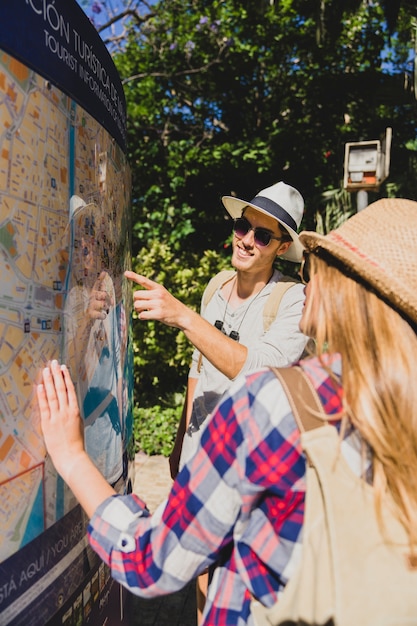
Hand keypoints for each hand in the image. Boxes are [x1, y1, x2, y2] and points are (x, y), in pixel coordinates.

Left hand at [37, 360, 85, 481]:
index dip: (66, 378)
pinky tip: (41, 386)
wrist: (71, 456)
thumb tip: (68, 401)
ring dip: (49, 381)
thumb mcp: (78, 423)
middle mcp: (66, 411)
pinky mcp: (48, 424)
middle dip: (57, 375)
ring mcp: (56, 417)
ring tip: (46, 370)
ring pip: (53, 395)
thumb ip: (72, 412)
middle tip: (53, 363)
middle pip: (61, 389)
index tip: (63, 368)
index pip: (70, 390)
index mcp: (75, 411)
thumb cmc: (76, 442)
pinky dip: (42, 395)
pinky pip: (44, 407)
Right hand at [86, 271, 113, 319]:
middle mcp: (91, 298)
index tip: (104, 272)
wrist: (84, 320)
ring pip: (103, 304)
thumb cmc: (94, 308)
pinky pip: (100, 314)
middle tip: (110, 303)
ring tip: (105, 309)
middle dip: (108, 298)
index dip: (100, 278)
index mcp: (94, 293)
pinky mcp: (90, 314)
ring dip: (106, 307)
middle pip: (103, 294)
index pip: (97, 284)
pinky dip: (103, 316)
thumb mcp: (98, 299)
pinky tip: (102, 316)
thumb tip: (104, 279)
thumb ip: (102, 290)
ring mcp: (90, 306)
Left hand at [124, 270, 190, 328]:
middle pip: (136, 295)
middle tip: (141, 306)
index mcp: (158, 288)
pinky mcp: (158, 314)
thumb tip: (135, 297)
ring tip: (143, 311)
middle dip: (136, 301)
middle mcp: (158, 294)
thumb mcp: (163, 294)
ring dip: (137, 310)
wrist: (182, 315)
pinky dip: (141, 317)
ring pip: (137, 305)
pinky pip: (142, 315)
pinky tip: (147, 316)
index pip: (144, 280)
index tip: (126, 273)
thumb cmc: (170, 305)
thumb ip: (151, 293)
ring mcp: (158, 304)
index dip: (134, 277)